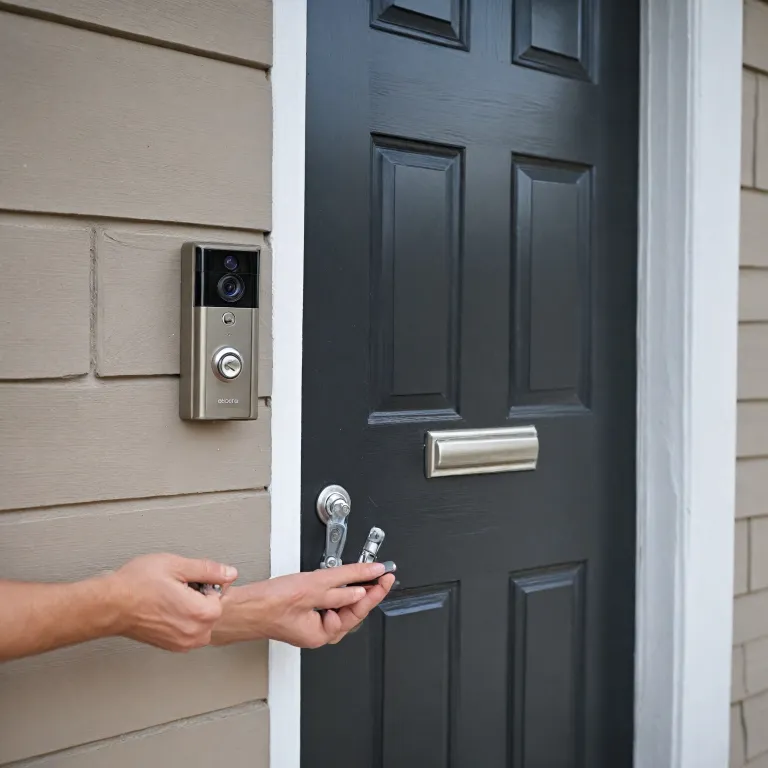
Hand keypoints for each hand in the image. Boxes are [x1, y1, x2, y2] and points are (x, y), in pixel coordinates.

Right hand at [107, 553, 237, 651]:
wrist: (111, 604)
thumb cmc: (138, 584)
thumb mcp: (177, 565)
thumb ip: (209, 569)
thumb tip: (229, 572)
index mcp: (199, 613)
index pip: (220, 596)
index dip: (206, 583)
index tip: (189, 580)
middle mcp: (193, 633)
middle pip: (212, 611)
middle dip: (200, 598)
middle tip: (177, 588)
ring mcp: (182, 643)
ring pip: (202, 622)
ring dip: (192, 610)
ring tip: (170, 598)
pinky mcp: (171, 646)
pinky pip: (189, 631)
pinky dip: (183, 620)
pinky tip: (165, 608)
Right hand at [212, 562, 395, 648]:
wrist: (237, 606)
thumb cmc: (264, 605)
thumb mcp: (309, 590)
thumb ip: (339, 588)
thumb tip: (362, 586)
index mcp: (322, 633)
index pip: (357, 609)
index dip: (373, 589)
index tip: (383, 574)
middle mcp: (318, 630)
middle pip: (352, 609)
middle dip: (369, 590)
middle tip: (383, 574)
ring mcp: (310, 620)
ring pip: (340, 603)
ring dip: (355, 587)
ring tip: (370, 574)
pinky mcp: (302, 609)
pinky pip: (326, 599)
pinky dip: (338, 587)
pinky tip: (344, 578)